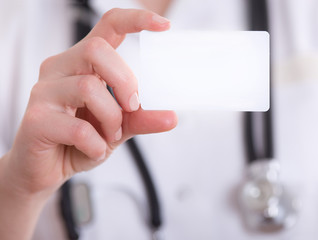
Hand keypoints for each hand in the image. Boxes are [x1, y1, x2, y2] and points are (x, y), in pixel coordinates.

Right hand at [2, 8, 176, 197]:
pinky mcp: (35, 119)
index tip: (164, 26)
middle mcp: (60, 69)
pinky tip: (93, 150)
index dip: (136, 20)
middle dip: (124, 82)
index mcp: (82, 63)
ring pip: (88, 87)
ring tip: (109, 136)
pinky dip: (96, 144)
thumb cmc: (78, 141)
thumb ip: (141, 118)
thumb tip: (171, 116)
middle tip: (132, 107)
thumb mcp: (117, 127)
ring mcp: (44, 92)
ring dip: (111, 119)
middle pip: (96, 50)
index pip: (108, 26)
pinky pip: (78, 128)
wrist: (45, 170)